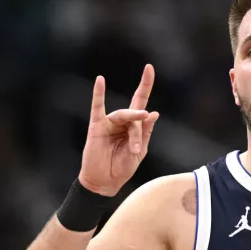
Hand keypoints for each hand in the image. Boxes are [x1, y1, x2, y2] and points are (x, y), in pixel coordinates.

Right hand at [79, 65, 159, 195]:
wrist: (106, 182)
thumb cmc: (122, 168)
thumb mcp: (139, 152)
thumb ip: (145, 133)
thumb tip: (153, 112)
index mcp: (135, 126)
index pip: (141, 101)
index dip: (145, 84)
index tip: (149, 67)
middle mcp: (122, 121)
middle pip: (135, 114)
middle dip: (140, 128)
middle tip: (138, 147)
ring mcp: (109, 122)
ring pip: (123, 117)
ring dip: (131, 133)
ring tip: (133, 149)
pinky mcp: (97, 126)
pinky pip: (97, 107)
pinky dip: (98, 94)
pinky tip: (100, 81)